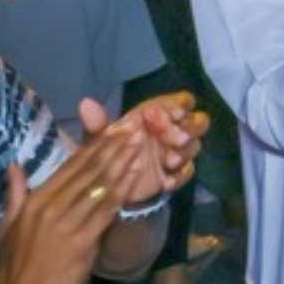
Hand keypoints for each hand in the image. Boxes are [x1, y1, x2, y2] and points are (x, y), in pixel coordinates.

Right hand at [0, 141, 134, 283]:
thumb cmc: (14, 268)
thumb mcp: (8, 227)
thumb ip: (15, 194)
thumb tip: (15, 164)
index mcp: (35, 201)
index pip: (70, 166)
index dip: (94, 146)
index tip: (113, 128)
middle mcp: (51, 207)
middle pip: (88, 171)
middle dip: (113, 147)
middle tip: (135, 127)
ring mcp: (67, 224)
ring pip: (100, 186)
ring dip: (122, 163)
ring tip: (140, 143)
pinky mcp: (82, 243)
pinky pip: (106, 212)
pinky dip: (122, 191)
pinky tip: (136, 176)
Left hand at [75, 91, 207, 207]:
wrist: (111, 181)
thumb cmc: (111, 149)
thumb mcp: (101, 136)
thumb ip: (97, 122)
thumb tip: (85, 104)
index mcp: (158, 114)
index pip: (181, 101)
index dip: (177, 105)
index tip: (156, 115)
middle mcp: (172, 130)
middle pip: (198, 121)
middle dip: (188, 128)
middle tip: (173, 139)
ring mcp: (176, 152)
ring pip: (195, 146)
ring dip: (185, 151)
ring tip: (168, 160)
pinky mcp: (175, 174)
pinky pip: (188, 172)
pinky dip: (179, 175)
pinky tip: (165, 180)